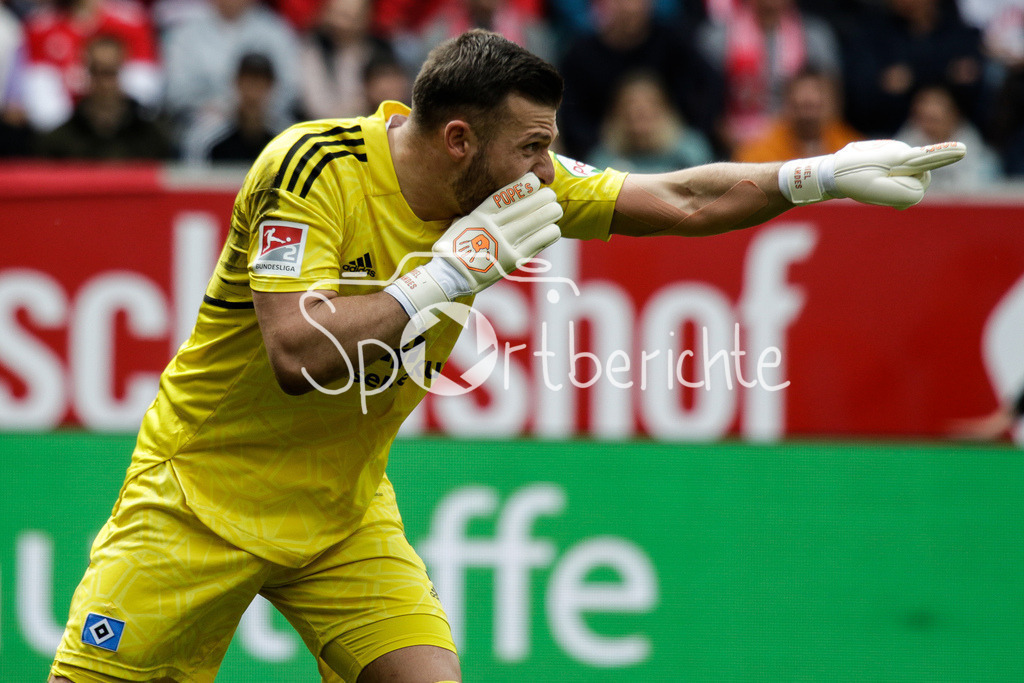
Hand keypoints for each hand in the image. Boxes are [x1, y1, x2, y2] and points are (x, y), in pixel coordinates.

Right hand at [385, 172, 562, 315]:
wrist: (450, 277)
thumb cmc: (453, 250)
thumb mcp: (460, 224)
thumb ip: (476, 213)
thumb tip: (486, 201)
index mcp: (479, 215)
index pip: (505, 195)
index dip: (522, 186)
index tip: (534, 180)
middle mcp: (493, 227)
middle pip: (524, 206)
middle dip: (541, 197)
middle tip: (550, 193)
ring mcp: (503, 243)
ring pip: (534, 221)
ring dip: (549, 213)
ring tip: (556, 208)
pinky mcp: (512, 260)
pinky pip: (536, 242)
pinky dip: (548, 234)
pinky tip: (554, 228)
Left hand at [779, 140, 966, 208]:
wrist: (831, 171)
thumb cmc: (851, 180)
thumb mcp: (873, 191)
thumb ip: (902, 194)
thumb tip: (917, 196)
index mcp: (898, 156)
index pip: (925, 157)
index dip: (944, 154)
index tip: (962, 150)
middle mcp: (902, 151)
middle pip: (921, 177)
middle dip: (905, 187)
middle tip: (877, 187)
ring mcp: (898, 153)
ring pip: (912, 178)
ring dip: (897, 186)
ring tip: (873, 185)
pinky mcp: (894, 159)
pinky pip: (904, 177)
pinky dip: (895, 186)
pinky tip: (878, 187)